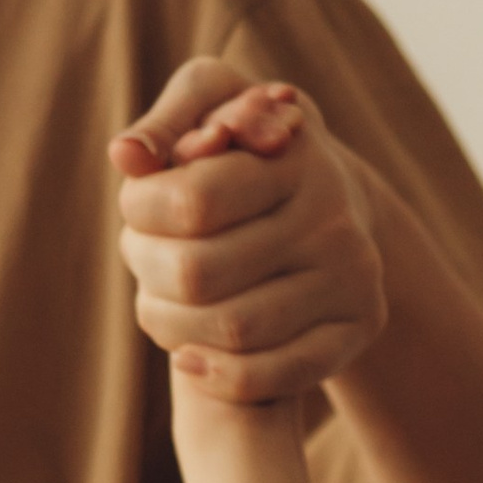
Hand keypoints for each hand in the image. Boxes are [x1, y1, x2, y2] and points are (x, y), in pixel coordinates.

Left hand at [112, 60, 389, 402]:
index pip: (191, 202)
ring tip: (159, 302)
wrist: (339, 205)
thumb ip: (167, 122)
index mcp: (296, 158)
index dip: (141, 208)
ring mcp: (352, 281)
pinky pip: (274, 375)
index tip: (136, 204)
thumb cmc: (253, 151)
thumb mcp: (215, 105)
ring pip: (230, 330)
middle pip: (199, 274)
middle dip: (147, 268)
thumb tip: (126, 156)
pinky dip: (217, 377)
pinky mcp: (356, 332)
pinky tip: (187, 359)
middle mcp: (333, 222)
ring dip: (170, 324)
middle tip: (143, 255)